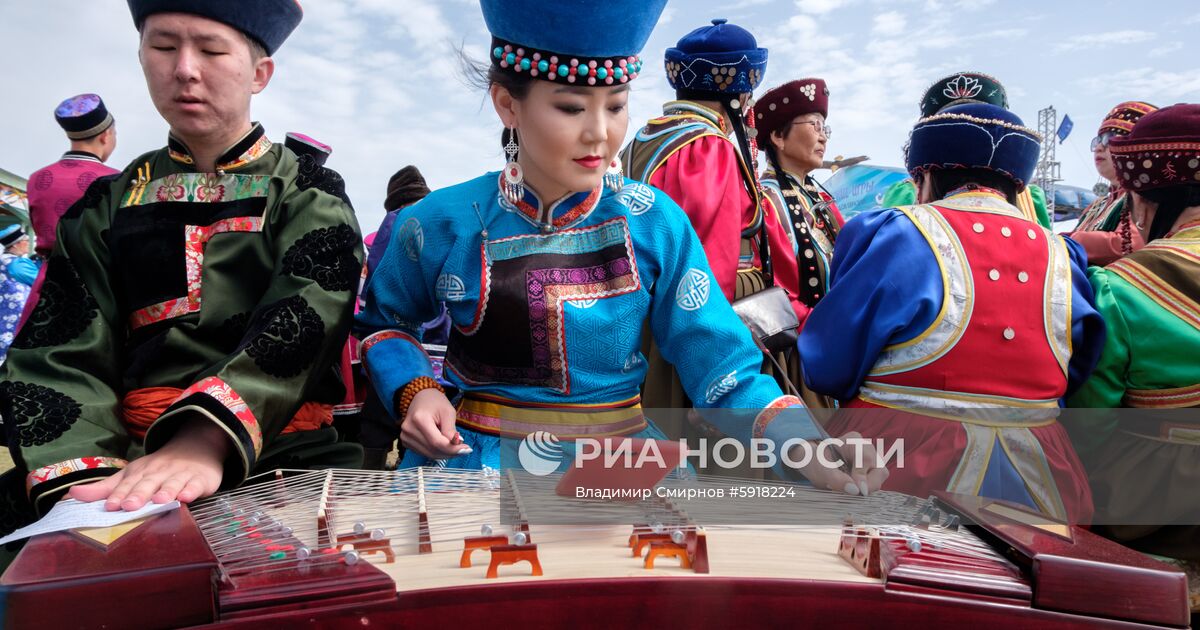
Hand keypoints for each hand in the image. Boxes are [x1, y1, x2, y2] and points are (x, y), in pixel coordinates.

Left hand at [69, 419, 226, 510]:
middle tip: (130, 506)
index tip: (109, 506)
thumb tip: (72, 495)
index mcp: (140, 472)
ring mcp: (181, 475)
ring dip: (166, 492)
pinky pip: (196, 484)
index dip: (119, 495)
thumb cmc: (158, 468)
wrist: (195, 447)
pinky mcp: (200, 479)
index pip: (127, 484)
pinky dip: (192, 490)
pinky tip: (187, 496)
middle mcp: (159, 472)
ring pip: (172, 484)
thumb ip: (105, 488)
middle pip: (148, 483)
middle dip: (139, 494)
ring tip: (159, 501)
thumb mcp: (131, 474)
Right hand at [401, 388, 470, 458]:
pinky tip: (444, 446)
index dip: (452, 449)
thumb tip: (457, 446)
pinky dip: (436, 452)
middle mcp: (409, 430)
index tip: (466, 449)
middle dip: (450, 452)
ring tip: (455, 447)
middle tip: (463, 450)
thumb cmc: (436, 402)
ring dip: (444, 454)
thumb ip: (451, 430)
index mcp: (419, 419)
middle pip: (433, 450)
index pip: (437, 442)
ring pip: (429, 454)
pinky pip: (424, 452)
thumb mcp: (448, 412)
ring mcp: (405, 437)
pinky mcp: (406, 442)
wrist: (420, 398)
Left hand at [790, 431, 888, 495]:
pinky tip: (850, 489)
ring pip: (879, 479)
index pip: (866, 458)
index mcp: (853, 441)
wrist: (813, 464)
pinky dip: (863, 490)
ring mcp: (872, 462)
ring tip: (846, 488)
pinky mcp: (871, 474)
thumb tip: (855, 490)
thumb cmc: (815, 462)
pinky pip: (875, 485)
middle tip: (851, 493)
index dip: (863, 477)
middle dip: (868, 485)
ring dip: (865, 489)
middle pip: (880, 470)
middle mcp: (867, 449)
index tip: (857, 490)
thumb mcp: (819, 469)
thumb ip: (835, 478)